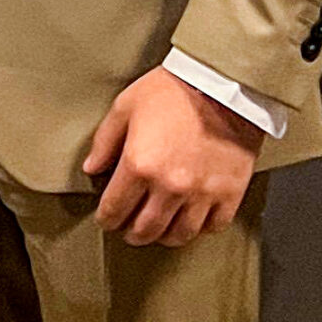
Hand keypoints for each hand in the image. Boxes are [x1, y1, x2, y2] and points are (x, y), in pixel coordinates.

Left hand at [81, 67, 262, 247]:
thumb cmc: (172, 90)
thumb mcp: (126, 106)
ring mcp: (202, 194)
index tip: (106, 220)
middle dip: (131, 233)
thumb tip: (92, 168)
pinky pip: (213, 226)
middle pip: (146, 229)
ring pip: (179, 235)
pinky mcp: (229, 194)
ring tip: (158, 230)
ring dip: (164, 237)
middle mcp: (169, 186)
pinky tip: (191, 220)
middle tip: (128, 230)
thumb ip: (105, 141)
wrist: (222, 84)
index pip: (115, 208)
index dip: (106, 219)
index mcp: (139, 165)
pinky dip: (200, 228)